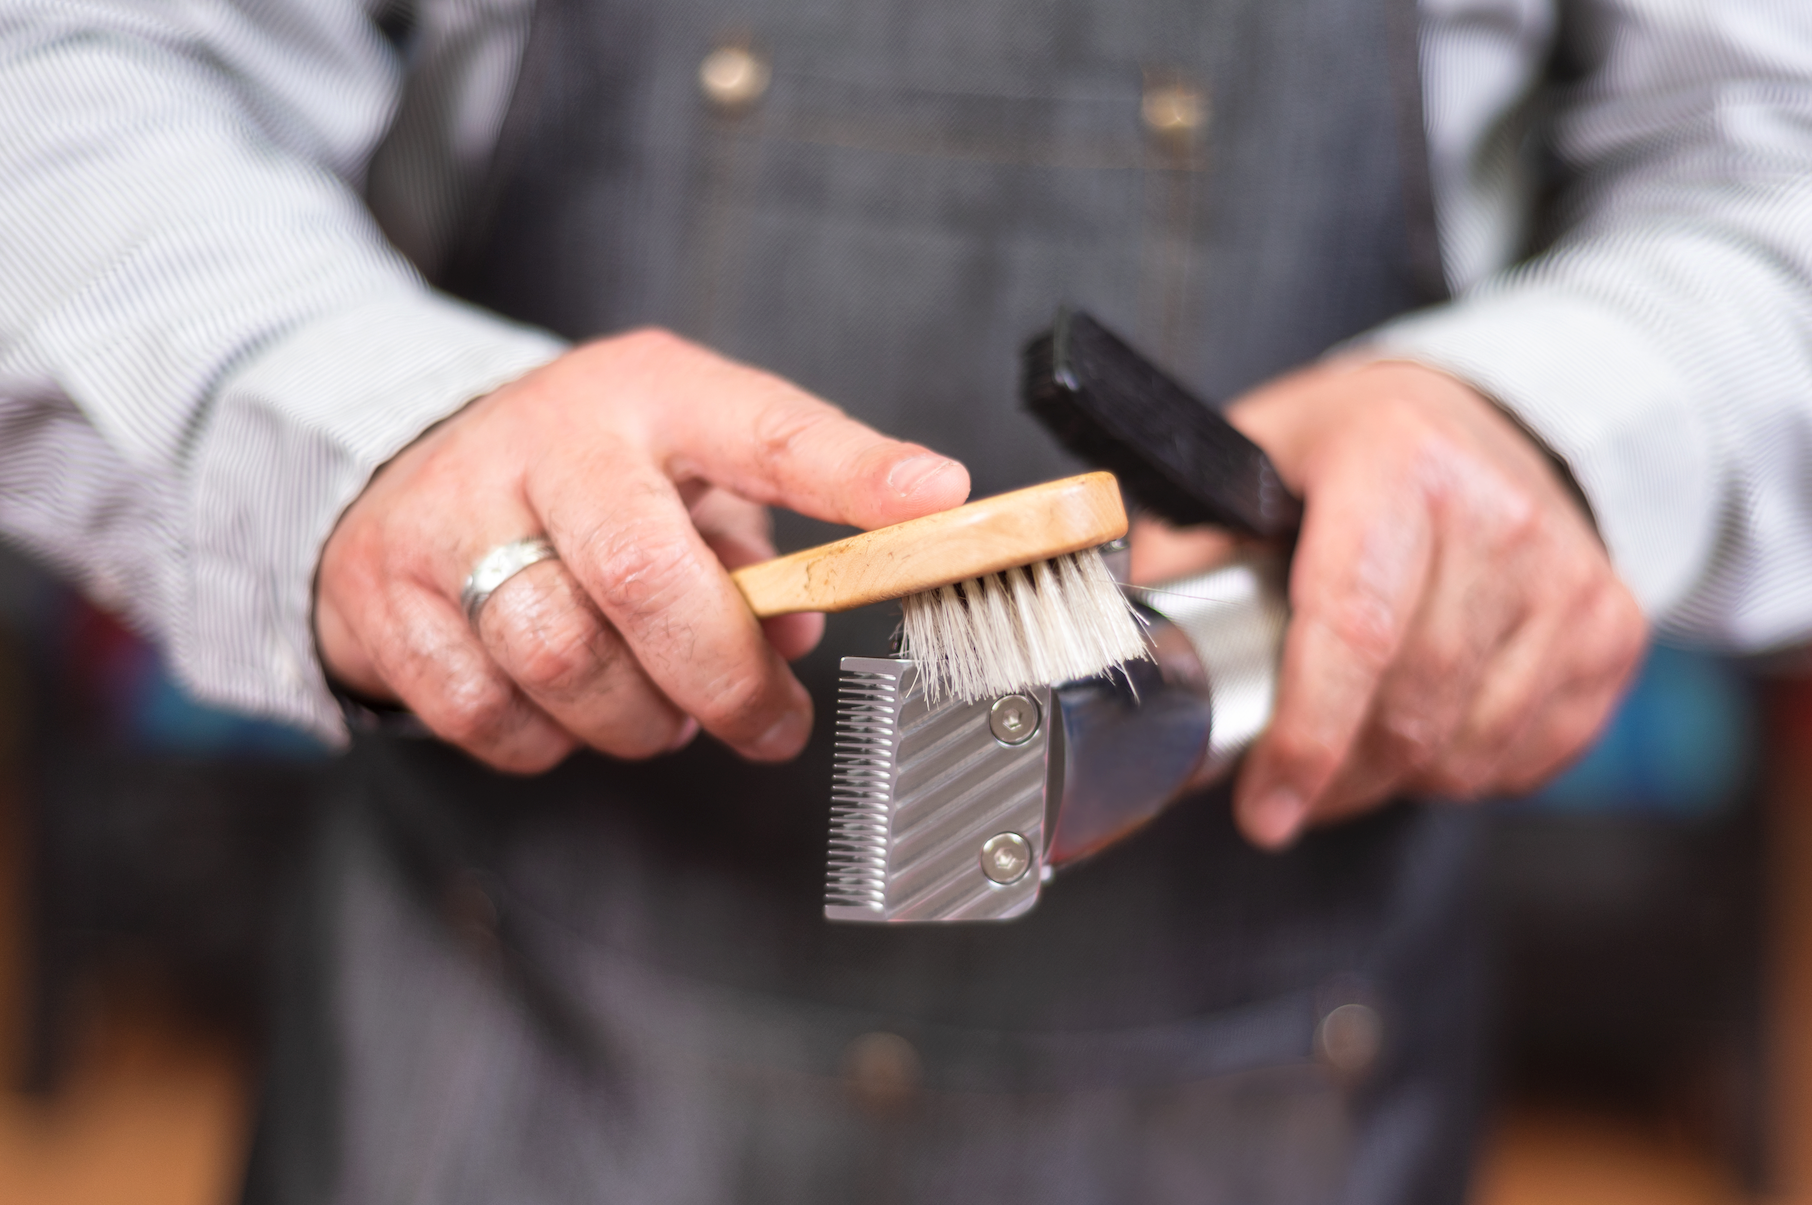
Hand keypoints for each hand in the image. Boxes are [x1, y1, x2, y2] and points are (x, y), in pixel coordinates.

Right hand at [315, 329, 969, 771]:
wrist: (395, 468)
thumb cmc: (581, 483)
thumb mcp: (679, 477)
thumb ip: (750, 548)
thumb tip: (795, 638)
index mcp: (648, 394)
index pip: (766, 427)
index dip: (854, 471)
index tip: (939, 504)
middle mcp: (547, 440)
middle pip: (646, 576)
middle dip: (723, 678)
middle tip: (771, 726)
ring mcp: (449, 512)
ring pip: (561, 658)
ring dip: (636, 719)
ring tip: (659, 711)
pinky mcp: (380, 591)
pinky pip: (485, 712)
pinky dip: (545, 740)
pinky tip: (563, 709)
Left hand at [1135, 359, 1645, 848]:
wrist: (1483, 417)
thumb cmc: (1350, 450)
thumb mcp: (1253, 460)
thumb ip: (1187, 551)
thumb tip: (1125, 648)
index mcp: (1396, 464)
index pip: (1353, 629)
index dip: (1304, 740)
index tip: (1263, 807)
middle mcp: (1498, 513)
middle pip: (1412, 704)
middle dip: (1337, 777)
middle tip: (1289, 791)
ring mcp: (1568, 573)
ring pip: (1472, 743)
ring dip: (1399, 780)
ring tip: (1353, 755)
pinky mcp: (1611, 625)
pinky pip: (1533, 750)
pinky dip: (1470, 771)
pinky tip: (1428, 735)